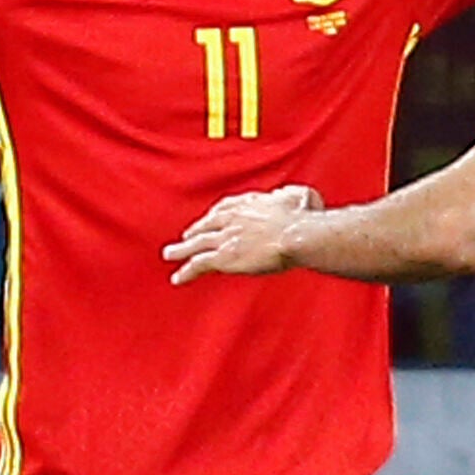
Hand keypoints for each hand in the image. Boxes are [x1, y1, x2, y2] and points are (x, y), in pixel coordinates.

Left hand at [163, 185, 324, 284]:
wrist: (296, 234)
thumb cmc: (304, 217)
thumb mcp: (302, 197)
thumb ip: (294, 195)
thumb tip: (295, 196)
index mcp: (250, 202)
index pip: (226, 207)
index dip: (216, 214)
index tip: (211, 218)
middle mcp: (233, 217)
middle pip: (208, 223)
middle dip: (196, 230)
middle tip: (187, 236)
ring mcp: (226, 237)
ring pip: (197, 243)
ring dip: (182, 249)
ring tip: (170, 254)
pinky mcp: (224, 257)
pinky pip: (199, 264)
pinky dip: (187, 271)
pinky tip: (178, 278)